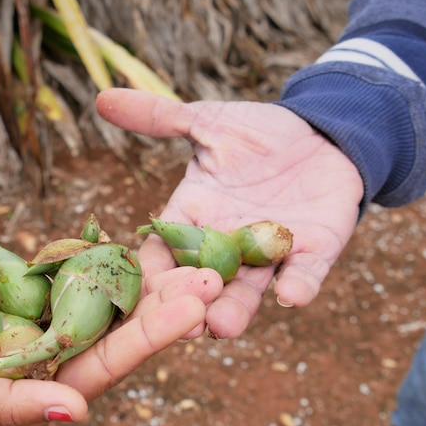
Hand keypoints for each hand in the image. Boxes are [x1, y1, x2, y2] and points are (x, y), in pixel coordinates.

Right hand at [0, 265, 218, 425]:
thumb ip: (10, 407)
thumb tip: (81, 410)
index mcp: (40, 391)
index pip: (104, 367)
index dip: (147, 339)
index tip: (191, 311)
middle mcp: (49, 357)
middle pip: (115, 330)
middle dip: (162, 305)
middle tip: (212, 274)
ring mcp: (40, 319)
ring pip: (100, 296)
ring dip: (142, 276)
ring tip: (187, 251)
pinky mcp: (26, 287)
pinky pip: (68, 267)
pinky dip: (100, 253)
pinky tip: (137, 236)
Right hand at [96, 88, 363, 337]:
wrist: (323, 131)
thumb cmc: (259, 133)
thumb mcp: (207, 122)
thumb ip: (158, 117)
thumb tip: (102, 98)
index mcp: (193, 217)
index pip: (162, 252)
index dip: (153, 273)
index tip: (143, 289)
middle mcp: (225, 244)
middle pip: (200, 284)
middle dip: (190, 305)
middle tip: (182, 324)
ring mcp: (268, 252)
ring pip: (247, 291)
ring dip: (235, 311)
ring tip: (223, 327)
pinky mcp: (314, 250)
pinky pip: (305, 273)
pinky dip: (300, 285)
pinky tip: (293, 296)